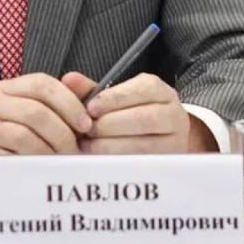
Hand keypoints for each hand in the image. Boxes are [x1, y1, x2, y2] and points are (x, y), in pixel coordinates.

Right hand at [0, 73, 92, 201]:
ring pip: (21, 136)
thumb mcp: (7, 112)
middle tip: (74, 152)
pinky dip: (24, 168)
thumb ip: (44, 102)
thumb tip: (86, 87)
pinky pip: (2, 159)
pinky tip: (34, 174)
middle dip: (62, 134)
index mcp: (1, 89)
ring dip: (47, 154)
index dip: (69, 102)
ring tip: (57, 166)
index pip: (41, 83)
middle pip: (36, 111)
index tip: (86, 124)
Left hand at [63, 71, 207, 153]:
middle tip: (86, 131)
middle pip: (145, 118)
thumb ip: (90, 90)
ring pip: (146, 144)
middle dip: (111, 125)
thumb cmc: (129, 115)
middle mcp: (173, 113)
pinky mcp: (169, 164)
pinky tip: (101, 161)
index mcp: (158, 90)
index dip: (114, 99)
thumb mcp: (113, 99)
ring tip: (90, 146)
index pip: (141, 89)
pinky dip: (120, 162)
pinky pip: (145, 165)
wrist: (159, 140)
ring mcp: (175, 141)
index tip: (90, 109)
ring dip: (113, 146)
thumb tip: (68, 80)